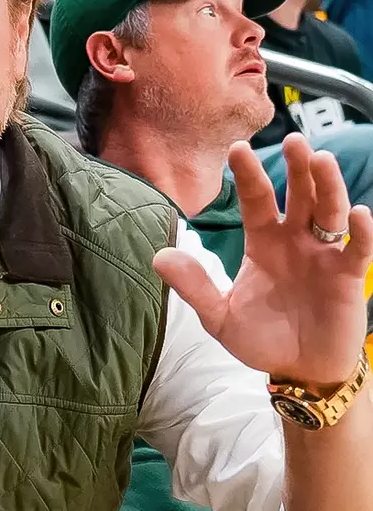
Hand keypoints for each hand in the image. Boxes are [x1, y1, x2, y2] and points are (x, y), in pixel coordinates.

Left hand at [153, 134, 372, 386]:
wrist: (297, 370)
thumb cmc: (260, 339)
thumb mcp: (219, 315)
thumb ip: (193, 285)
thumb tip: (158, 257)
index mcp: (263, 243)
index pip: (256, 200)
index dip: (249, 176)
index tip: (237, 148)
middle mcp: (295, 241)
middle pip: (298, 195)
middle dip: (296, 168)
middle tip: (292, 140)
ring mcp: (323, 255)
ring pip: (328, 212)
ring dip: (327, 186)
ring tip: (322, 160)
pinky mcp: (347, 277)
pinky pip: (357, 249)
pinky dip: (359, 232)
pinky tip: (357, 214)